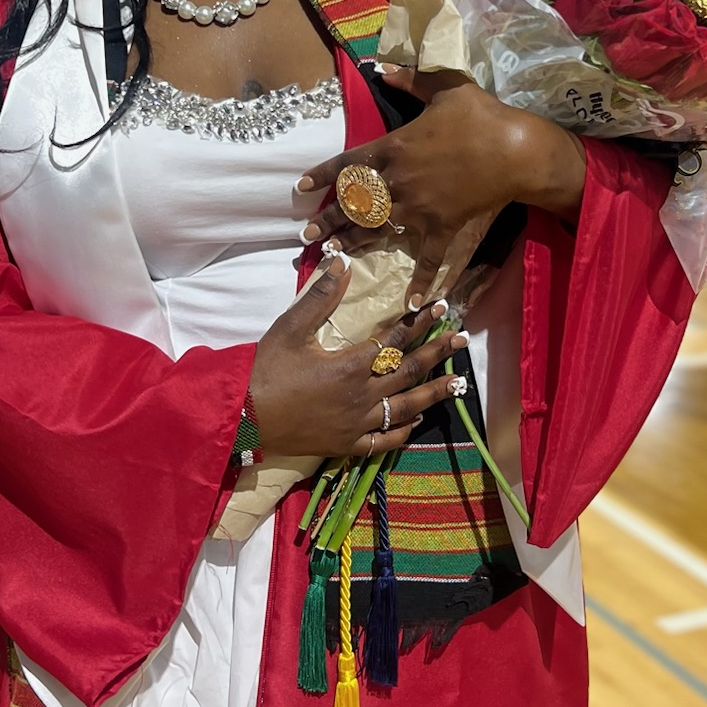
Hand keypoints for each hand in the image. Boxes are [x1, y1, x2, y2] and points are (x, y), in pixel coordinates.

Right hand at [248, 253, 466, 461]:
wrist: (245, 416)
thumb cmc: (267, 370)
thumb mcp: (291, 328)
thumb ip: (320, 297)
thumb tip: (342, 262)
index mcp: (351, 364)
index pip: (395, 340)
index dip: (419, 322)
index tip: (439, 307)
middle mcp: (362, 395)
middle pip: (409, 371)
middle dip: (438, 353)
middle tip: (461, 339)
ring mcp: (357, 423)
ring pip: (405, 407)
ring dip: (434, 393)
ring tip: (458, 382)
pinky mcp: (348, 444)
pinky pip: (384, 440)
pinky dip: (403, 430)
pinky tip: (416, 420)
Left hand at [298, 72, 586, 308]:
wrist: (514, 149)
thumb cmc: (480, 115)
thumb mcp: (445, 87)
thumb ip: (411, 78)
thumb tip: (382, 68)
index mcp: (393, 147)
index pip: (348, 163)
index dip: (323, 175)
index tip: (303, 188)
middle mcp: (398, 180)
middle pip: (354, 203)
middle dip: (328, 220)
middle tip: (307, 237)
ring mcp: (418, 206)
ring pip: (377, 228)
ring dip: (354, 242)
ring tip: (333, 254)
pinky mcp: (441, 225)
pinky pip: (426, 256)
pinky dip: (420, 279)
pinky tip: (412, 301)